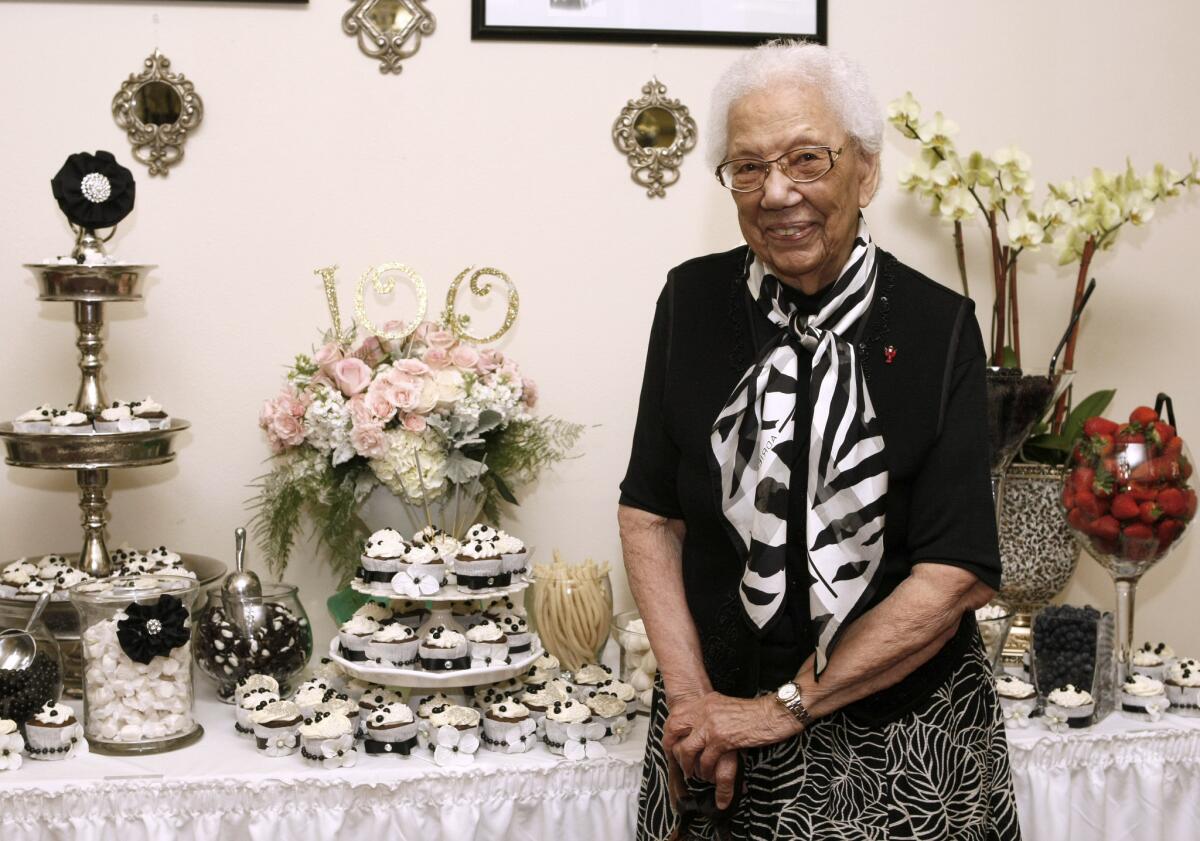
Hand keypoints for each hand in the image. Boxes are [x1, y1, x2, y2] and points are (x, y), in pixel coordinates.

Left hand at [664, 692, 803, 806]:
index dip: (670, 732)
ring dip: (688, 765)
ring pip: (687, 749)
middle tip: (678, 762)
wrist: (775, 713)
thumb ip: (711, 714)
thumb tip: (699, 727)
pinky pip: (706, 760)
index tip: (671, 745)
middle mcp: (705, 710)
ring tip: (693, 774)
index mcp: (705, 701)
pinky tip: (710, 776)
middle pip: (675, 729)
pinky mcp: (722, 739)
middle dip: (673, 748)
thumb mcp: (726, 707)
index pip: (677, 714)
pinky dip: (706, 771)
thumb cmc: (755, 713)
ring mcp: (712, 724)